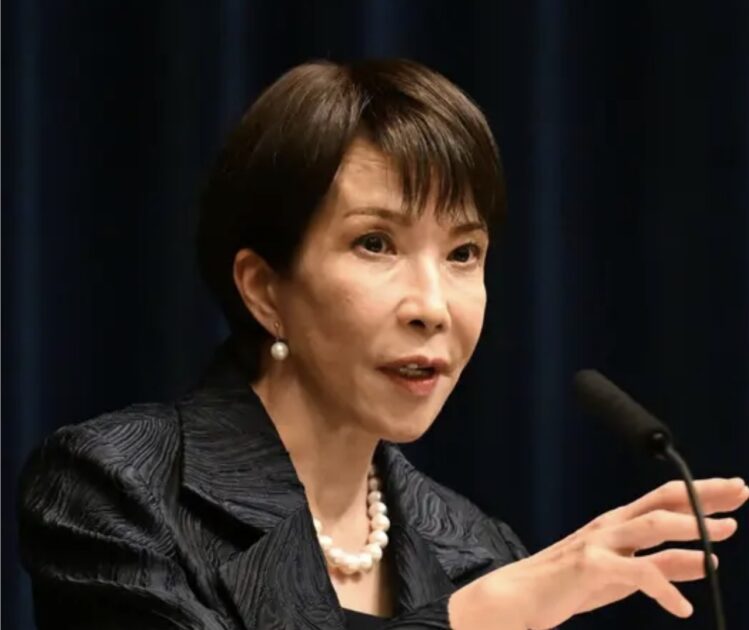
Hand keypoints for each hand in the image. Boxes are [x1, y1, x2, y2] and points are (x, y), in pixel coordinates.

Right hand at [450, 477, 747, 629]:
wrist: (521, 597)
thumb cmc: (570, 584)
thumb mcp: (625, 575)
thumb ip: (664, 565)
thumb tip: (708, 561)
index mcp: (618, 524)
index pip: (664, 499)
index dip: (701, 492)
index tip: (734, 489)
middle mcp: (611, 525)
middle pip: (663, 501)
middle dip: (704, 496)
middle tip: (741, 492)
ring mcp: (600, 542)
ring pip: (652, 525)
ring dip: (691, 528)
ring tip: (725, 535)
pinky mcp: (592, 566)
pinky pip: (638, 574)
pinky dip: (666, 588)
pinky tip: (682, 608)